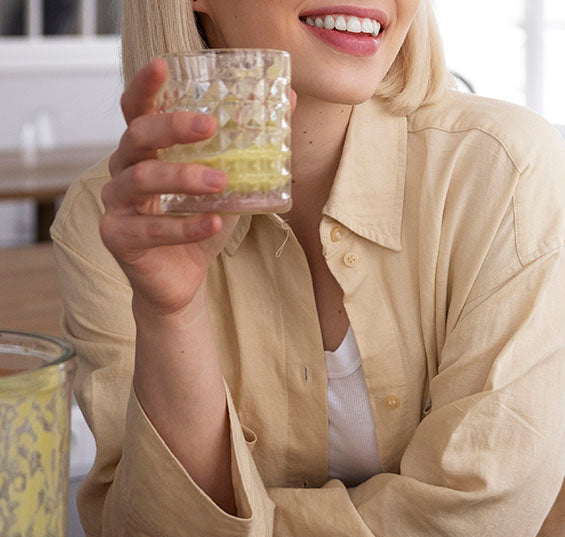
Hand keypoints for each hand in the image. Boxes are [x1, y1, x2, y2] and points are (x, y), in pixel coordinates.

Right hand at [100, 58, 234, 317]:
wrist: (183, 282)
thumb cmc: (199, 225)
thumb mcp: (229, 186)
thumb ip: (248, 149)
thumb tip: (288, 101)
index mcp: (145, 153)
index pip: (137, 111)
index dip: (145, 87)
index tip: (163, 65)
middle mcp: (122, 172)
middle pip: (136, 137)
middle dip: (171, 127)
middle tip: (209, 126)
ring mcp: (116, 205)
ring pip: (141, 181)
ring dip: (183, 178)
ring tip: (221, 183)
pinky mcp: (118, 238)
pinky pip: (151, 229)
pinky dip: (185, 226)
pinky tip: (214, 223)